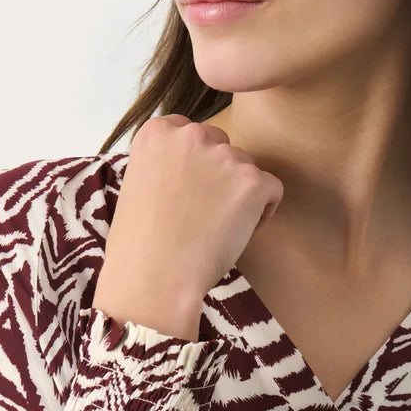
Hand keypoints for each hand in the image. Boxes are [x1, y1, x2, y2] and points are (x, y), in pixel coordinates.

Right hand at [92, 114, 283, 340]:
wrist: (154, 277)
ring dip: (240, 195)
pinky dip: (262, 213)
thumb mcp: (138, 188)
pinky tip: (236, 234)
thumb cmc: (140, 246)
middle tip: (204, 216)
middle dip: (219, 176)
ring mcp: (223, 156)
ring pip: (246, 169)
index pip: (190, 133)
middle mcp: (191, 135)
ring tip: (216, 231)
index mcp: (157, 134)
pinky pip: (272, 189)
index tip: (187, 195)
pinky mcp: (251, 181)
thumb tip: (194, 173)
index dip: (195, 167)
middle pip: (222, 147)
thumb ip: (165, 167)